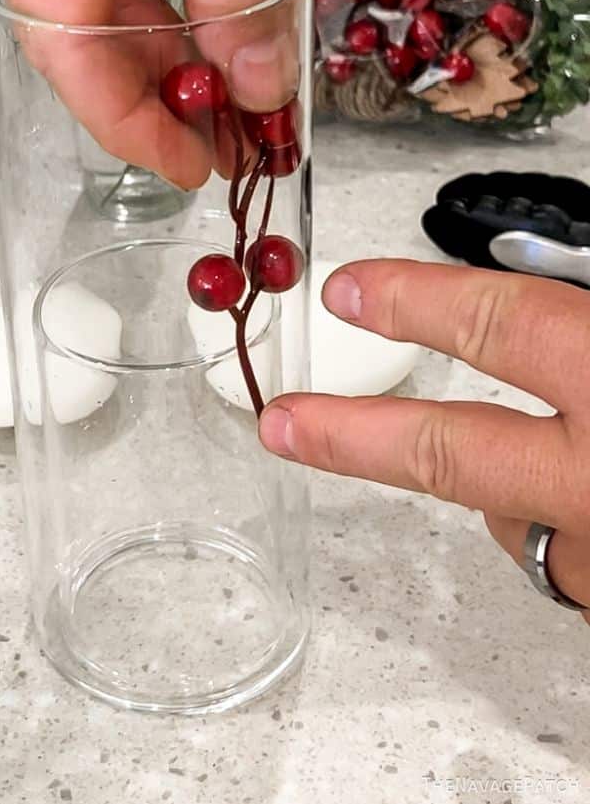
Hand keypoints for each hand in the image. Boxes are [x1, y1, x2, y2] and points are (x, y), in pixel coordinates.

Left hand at [259, 260, 589, 622]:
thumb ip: (578, 330)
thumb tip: (540, 312)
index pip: (502, 327)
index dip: (415, 303)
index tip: (347, 292)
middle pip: (448, 454)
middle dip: (352, 438)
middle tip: (284, 422)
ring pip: (505, 516)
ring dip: (497, 483)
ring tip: (562, 457)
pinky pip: (558, 553)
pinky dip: (554, 522)